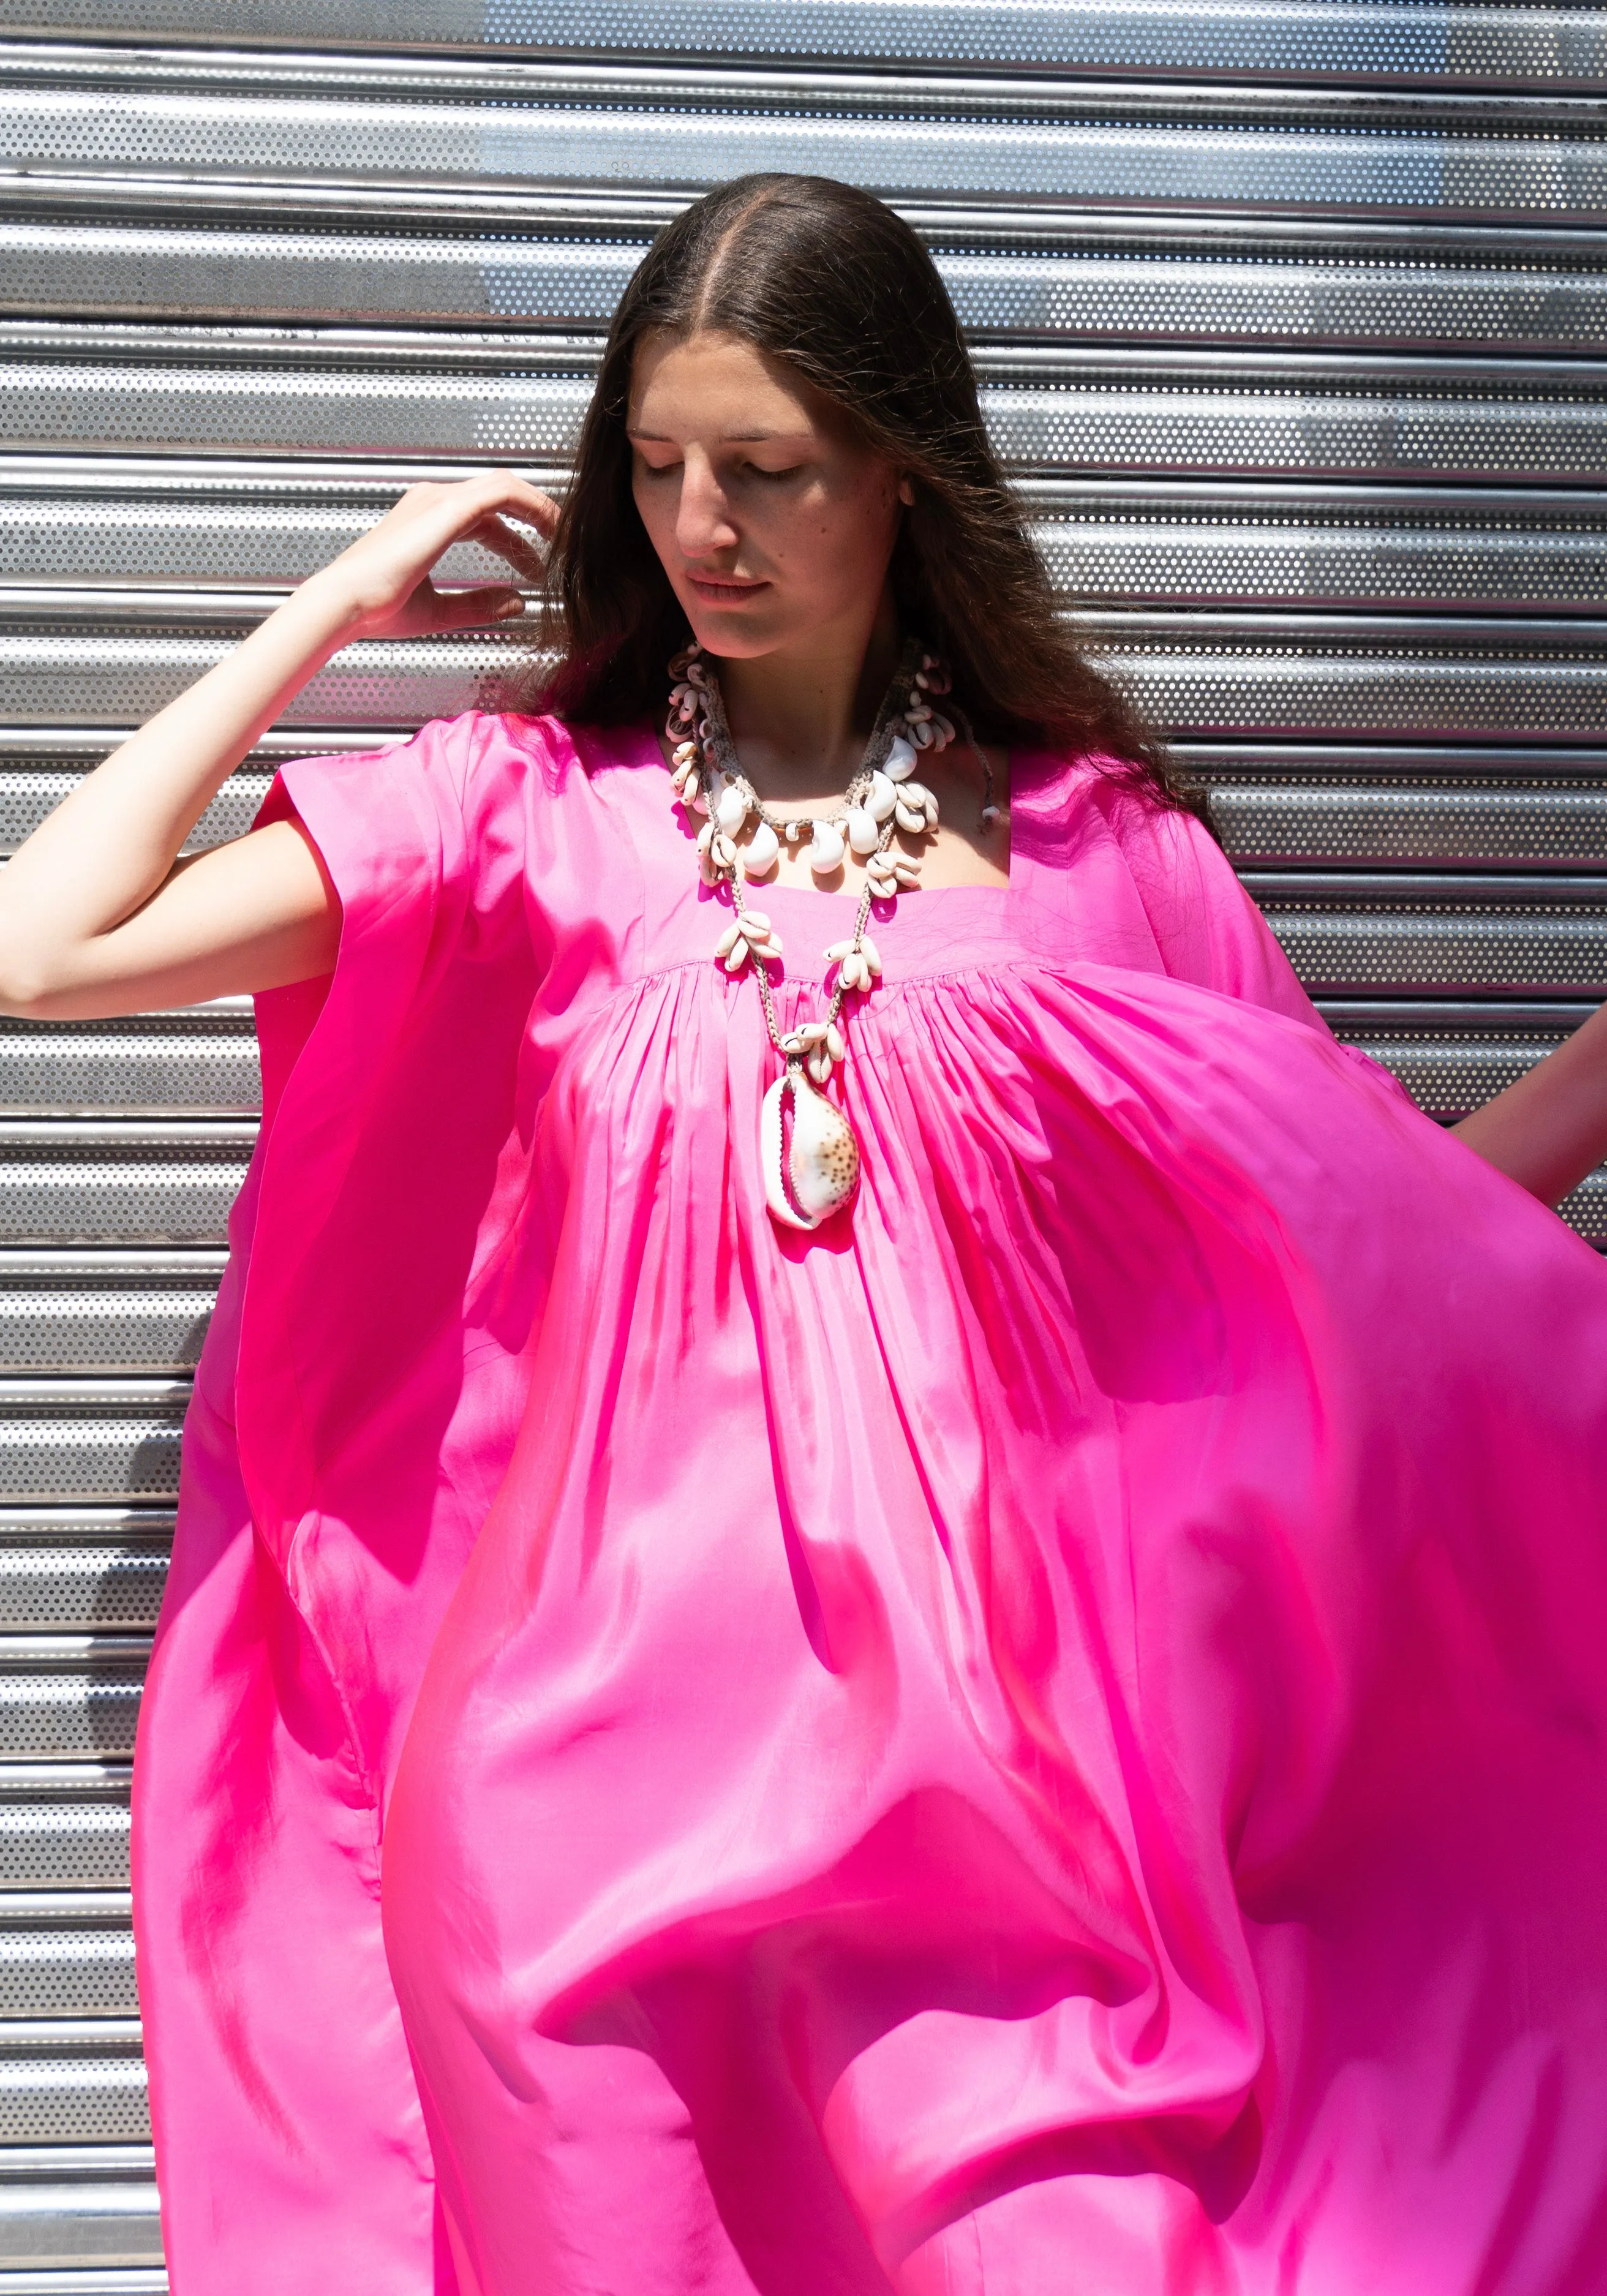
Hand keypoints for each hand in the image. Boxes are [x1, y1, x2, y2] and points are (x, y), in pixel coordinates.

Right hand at [306, 472, 559, 640]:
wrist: (346, 603)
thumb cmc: (376, 608)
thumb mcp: (440, 610)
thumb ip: (479, 604)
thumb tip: (517, 603)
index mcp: (426, 521)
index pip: (483, 517)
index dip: (515, 536)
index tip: (537, 560)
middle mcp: (432, 502)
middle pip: (497, 496)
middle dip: (533, 517)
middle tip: (560, 545)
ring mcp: (438, 500)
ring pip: (504, 486)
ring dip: (538, 508)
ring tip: (563, 536)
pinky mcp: (447, 509)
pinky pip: (503, 493)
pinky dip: (532, 506)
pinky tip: (551, 529)